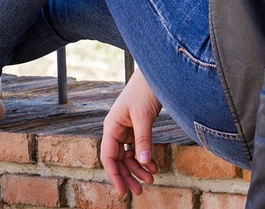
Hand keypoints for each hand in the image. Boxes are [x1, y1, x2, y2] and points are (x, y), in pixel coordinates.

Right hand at [101, 67, 162, 195]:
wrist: (155, 74)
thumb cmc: (144, 91)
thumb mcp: (144, 116)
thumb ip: (143, 139)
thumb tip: (144, 161)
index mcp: (111, 126)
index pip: (108, 157)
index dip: (115, 175)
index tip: (123, 190)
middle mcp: (116, 129)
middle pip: (118, 159)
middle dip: (129, 175)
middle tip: (140, 190)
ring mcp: (127, 129)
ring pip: (129, 156)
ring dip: (139, 168)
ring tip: (151, 179)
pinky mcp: (137, 127)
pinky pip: (138, 148)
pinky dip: (145, 158)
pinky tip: (154, 166)